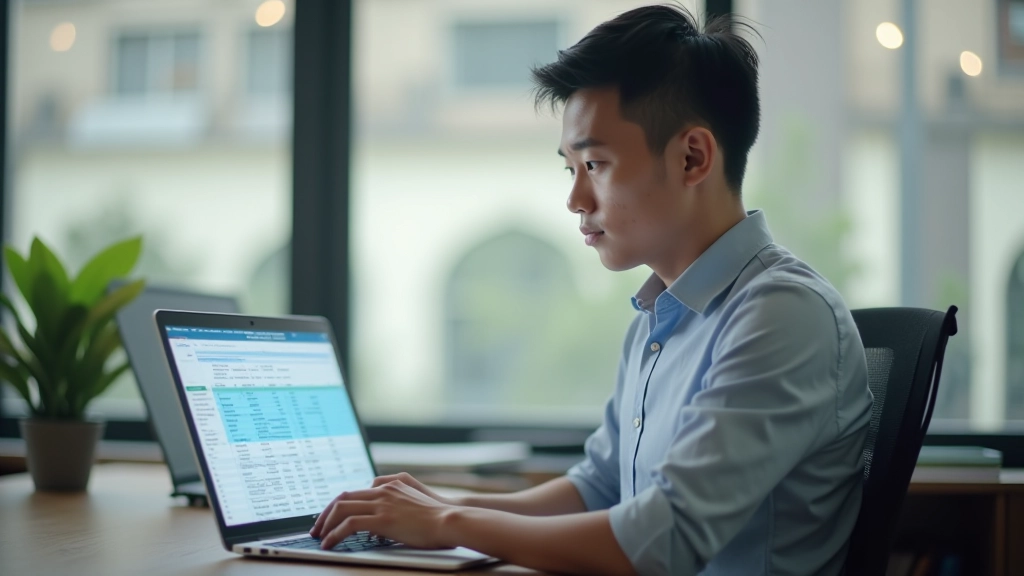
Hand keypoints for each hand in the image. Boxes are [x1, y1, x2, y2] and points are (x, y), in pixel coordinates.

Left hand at [309, 477, 457, 549]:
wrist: (450, 519)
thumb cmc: (437, 517)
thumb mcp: (413, 505)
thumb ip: (394, 508)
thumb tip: (376, 526)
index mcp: (390, 485)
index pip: (355, 492)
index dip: (339, 504)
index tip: (330, 517)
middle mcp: (383, 490)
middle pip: (343, 497)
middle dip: (326, 513)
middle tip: (317, 527)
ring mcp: (382, 503)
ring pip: (342, 508)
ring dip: (326, 524)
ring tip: (319, 537)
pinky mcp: (382, 518)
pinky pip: (349, 524)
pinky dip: (335, 534)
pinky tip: (329, 544)